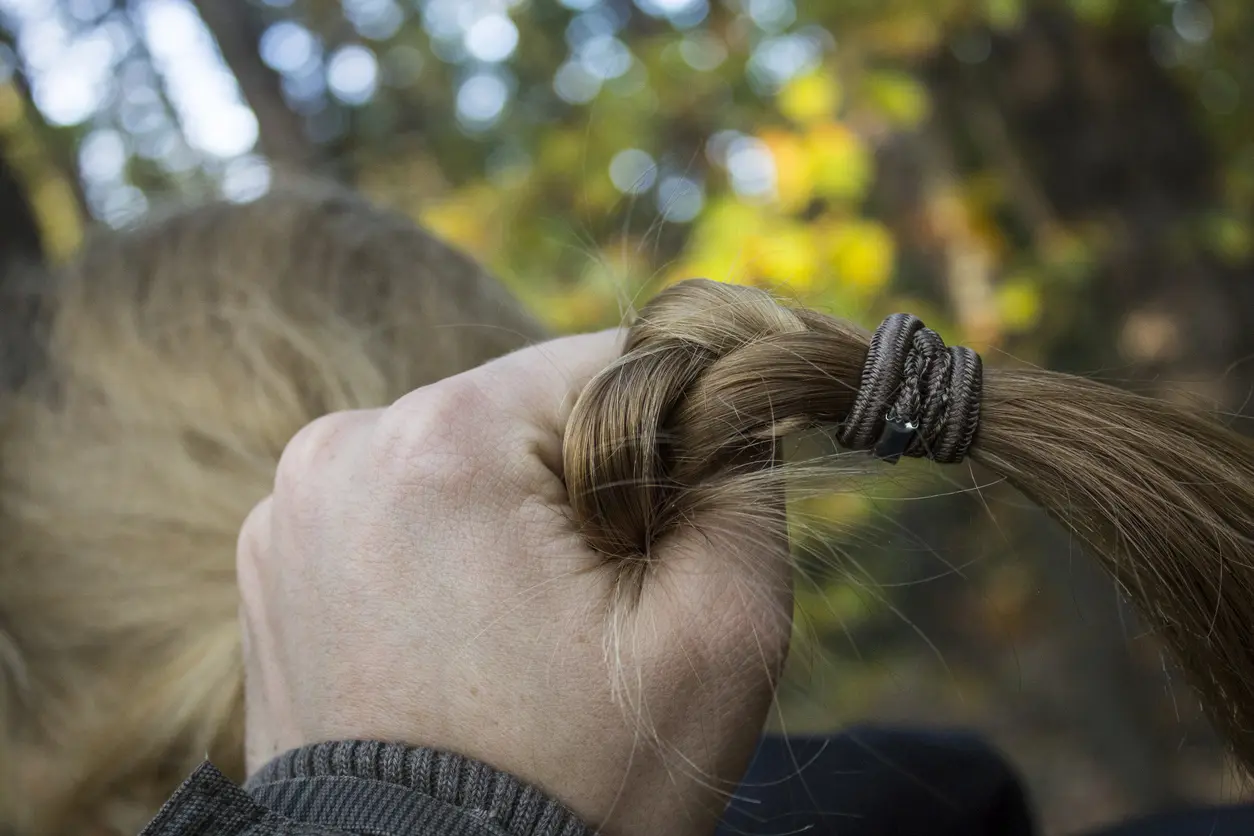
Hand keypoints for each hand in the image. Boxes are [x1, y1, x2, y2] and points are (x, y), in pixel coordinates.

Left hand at [236, 330, 793, 835]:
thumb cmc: (576, 786)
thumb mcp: (722, 631)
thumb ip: (748, 479)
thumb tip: (730, 407)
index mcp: (439, 442)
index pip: (608, 363)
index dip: (672, 438)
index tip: (676, 533)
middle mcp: (339, 449)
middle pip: (530, 413)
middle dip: (589, 487)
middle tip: (601, 612)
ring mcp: (291, 511)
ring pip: (466, 461)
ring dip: (518, 522)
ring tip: (528, 641)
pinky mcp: (275, 565)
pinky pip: (399, 513)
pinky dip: (449, 556)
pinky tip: (466, 647)